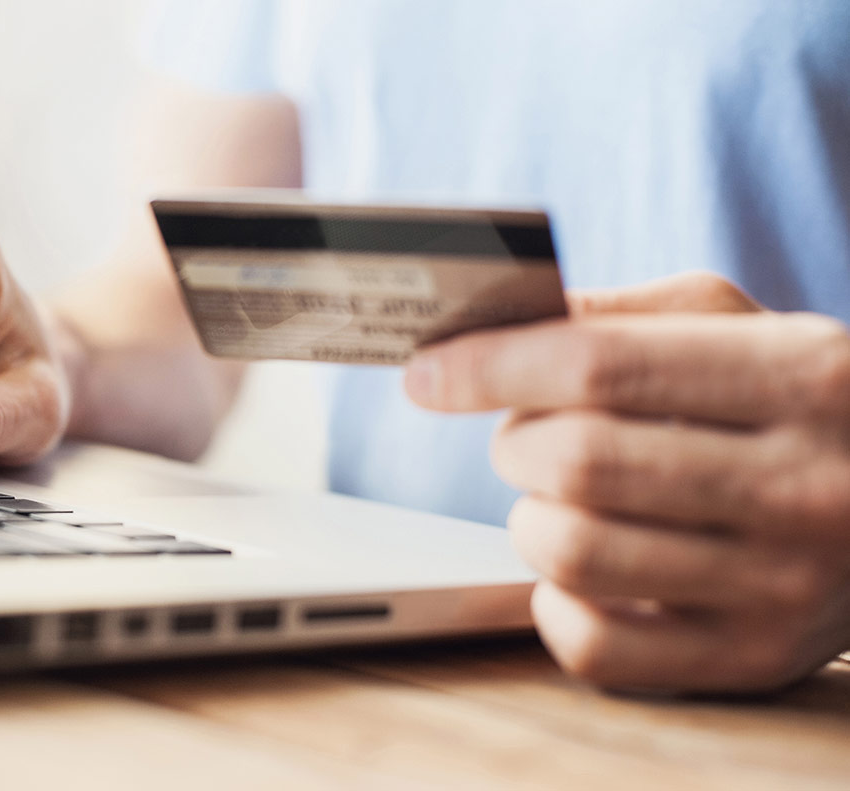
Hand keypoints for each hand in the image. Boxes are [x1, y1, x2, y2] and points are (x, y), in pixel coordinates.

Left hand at [405, 272, 849, 692]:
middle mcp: (804, 483)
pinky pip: (595, 648)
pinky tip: (578, 574)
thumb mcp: (739, 327)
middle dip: (514, 443)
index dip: (490, 368)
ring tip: (559, 500)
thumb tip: (490, 329)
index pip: (599, 366)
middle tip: (523, 437)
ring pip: (575, 553)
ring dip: (529, 519)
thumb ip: (621, 316)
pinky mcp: (754, 658)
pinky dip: (554, 606)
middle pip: (578, 462)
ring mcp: (784, 584)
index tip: (427, 373)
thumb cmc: (798, 404)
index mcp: (800, 374)